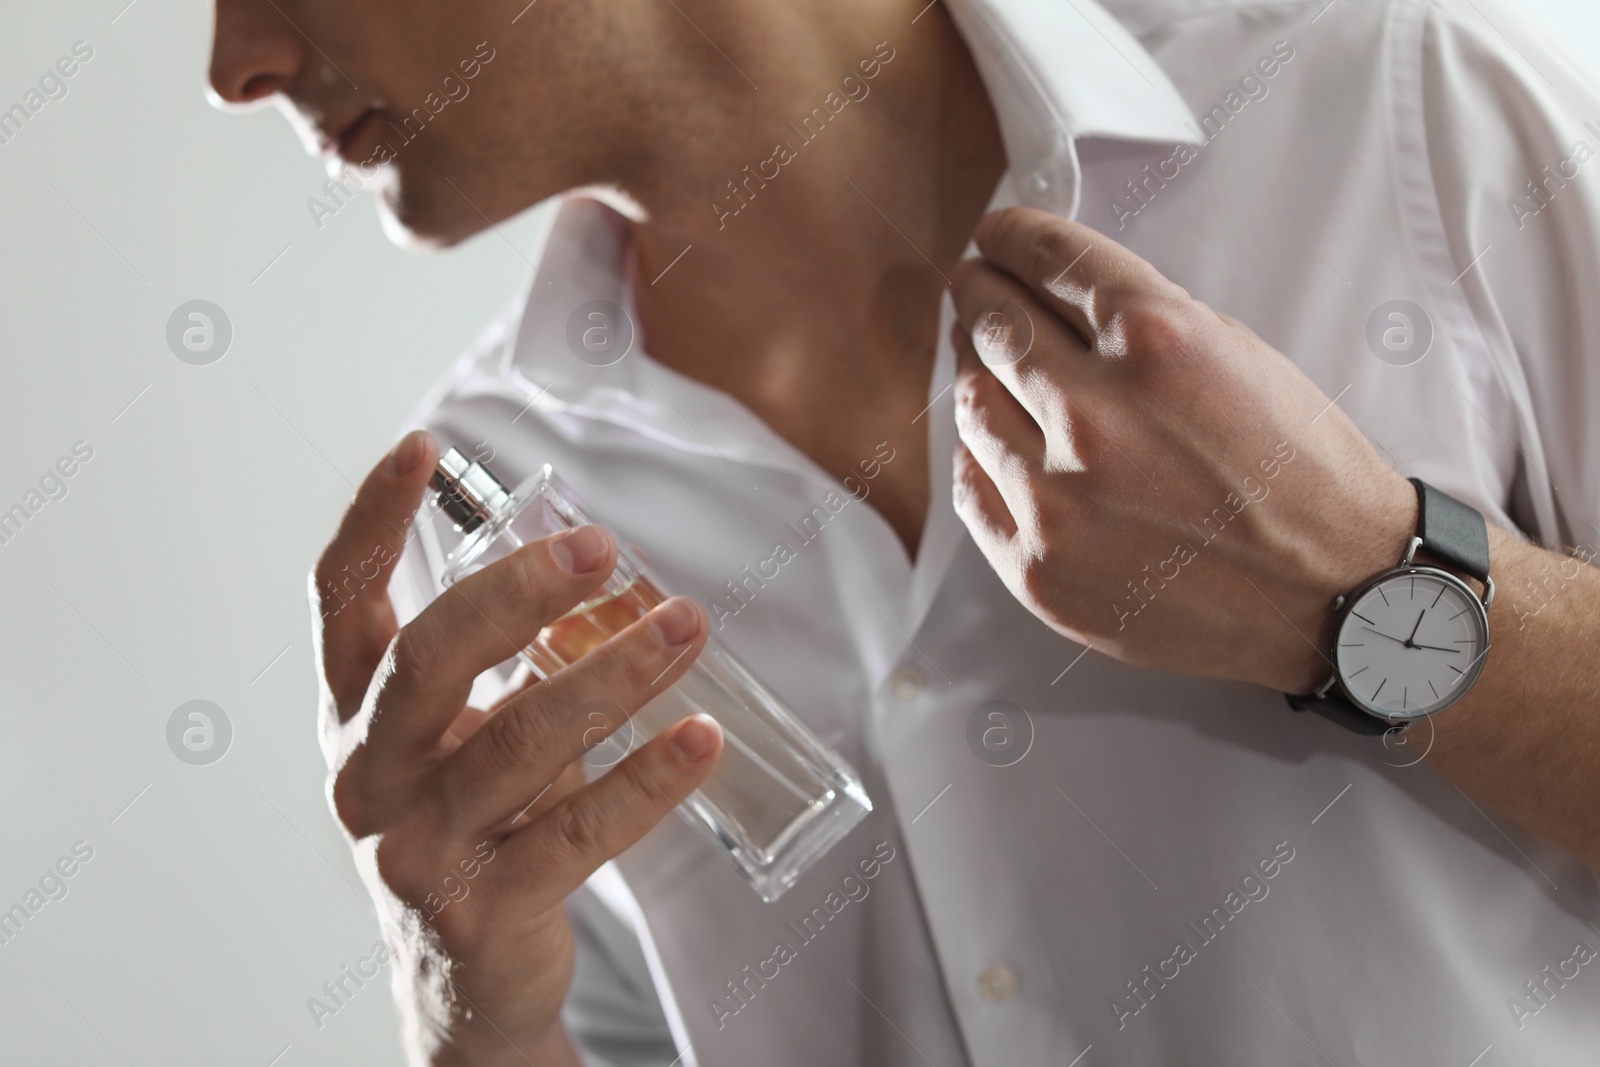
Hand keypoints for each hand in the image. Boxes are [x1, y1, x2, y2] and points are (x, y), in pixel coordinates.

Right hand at [312, 430, 721, 1065]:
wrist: (460, 980)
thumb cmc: (469, 824)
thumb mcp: (462, 736)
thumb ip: (505, 661)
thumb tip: (602, 578)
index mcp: (354, 714)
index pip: (339, 600)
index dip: (372, 519)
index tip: (422, 445)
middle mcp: (368, 773)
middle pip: (426, 660)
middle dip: (512, 593)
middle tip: (596, 547)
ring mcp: (416, 846)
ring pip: (516, 742)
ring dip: (611, 676)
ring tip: (685, 625)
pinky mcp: (482, 907)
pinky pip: (577, 830)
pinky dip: (646, 779)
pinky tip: (700, 736)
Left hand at [948, 207, 1416, 694]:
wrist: (1337, 598)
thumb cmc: (1303, 476)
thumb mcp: (1239, 355)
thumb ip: (1141, 320)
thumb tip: (1056, 293)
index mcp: (1158, 343)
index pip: (1047, 258)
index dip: (1011, 237)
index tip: (995, 236)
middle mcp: (1096, 418)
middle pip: (994, 326)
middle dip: (979, 293)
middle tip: (975, 286)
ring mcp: (1060, 500)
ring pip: (971, 404)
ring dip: (975, 371)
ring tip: (986, 364)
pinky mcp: (1039, 567)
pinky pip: (972, 485)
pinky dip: (979, 452)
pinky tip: (997, 439)